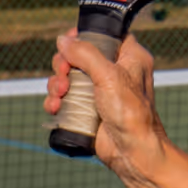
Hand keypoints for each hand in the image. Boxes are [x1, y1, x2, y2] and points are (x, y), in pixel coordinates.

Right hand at [47, 30, 168, 176]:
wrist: (132, 153)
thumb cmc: (131, 114)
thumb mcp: (109, 76)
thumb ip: (86, 54)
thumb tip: (64, 40)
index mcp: (129, 57)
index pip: (105, 34)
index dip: (84, 36)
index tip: (69, 43)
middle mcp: (115, 71)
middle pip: (79, 55)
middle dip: (63, 65)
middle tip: (63, 76)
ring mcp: (100, 91)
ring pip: (68, 76)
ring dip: (56, 84)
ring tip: (59, 97)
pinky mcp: (88, 109)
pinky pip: (65, 98)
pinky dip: (56, 101)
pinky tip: (55, 108)